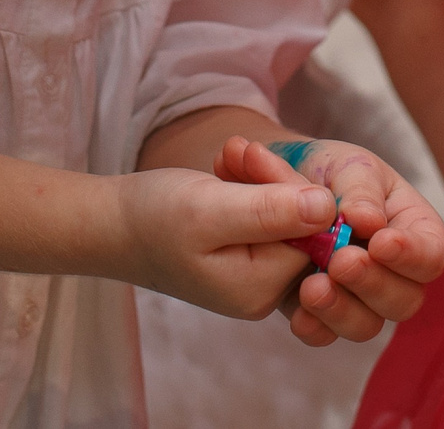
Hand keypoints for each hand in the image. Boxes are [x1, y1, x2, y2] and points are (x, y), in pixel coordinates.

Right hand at [114, 165, 333, 320]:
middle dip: (277, 182)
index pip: (313, 235)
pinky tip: (228, 171)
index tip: (254, 159)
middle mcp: (266, 293)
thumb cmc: (153, 217)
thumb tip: (332, 209)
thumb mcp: (210, 209)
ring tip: (227, 156)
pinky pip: (270, 220)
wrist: (111, 226)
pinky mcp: (248, 260)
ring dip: (265, 180)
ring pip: (289, 218)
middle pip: (306, 228)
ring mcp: (258, 279)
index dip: (294, 190)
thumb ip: (271, 211)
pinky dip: (254, 190)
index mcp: (261, 289)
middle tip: (234, 150)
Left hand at [214, 137, 443, 344]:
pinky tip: (298, 311)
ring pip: (368, 324)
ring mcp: (358, 297)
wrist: (278, 183)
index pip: (432, 255)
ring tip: (311, 286)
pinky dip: (313, 327)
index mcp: (413, 229)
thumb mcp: (347, 165)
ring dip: (343, 310)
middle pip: (405, 299)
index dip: (412, 256)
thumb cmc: (327, 168)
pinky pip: (326, 334)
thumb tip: (368, 221)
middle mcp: (393, 271)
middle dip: (374, 284)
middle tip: (341, 261)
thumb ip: (361, 190)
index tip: (379, 243)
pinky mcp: (322, 312)